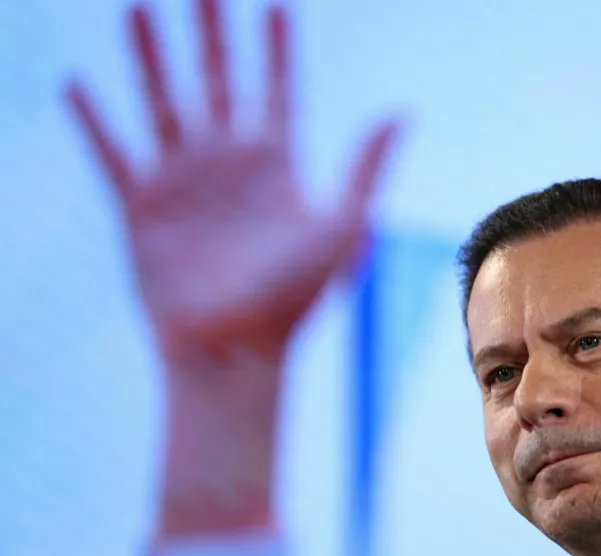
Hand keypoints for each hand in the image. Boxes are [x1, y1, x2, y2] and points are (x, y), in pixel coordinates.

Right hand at [66, 0, 399, 356]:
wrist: (235, 354)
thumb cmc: (296, 299)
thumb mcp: (342, 229)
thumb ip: (366, 168)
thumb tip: (403, 111)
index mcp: (277, 165)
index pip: (277, 88)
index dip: (277, 46)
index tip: (276, 3)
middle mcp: (228, 164)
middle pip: (217, 80)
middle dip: (211, 32)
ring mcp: (183, 183)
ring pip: (162, 102)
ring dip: (150, 57)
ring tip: (138, 8)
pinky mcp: (140, 209)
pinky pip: (112, 154)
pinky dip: (94, 121)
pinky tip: (76, 86)